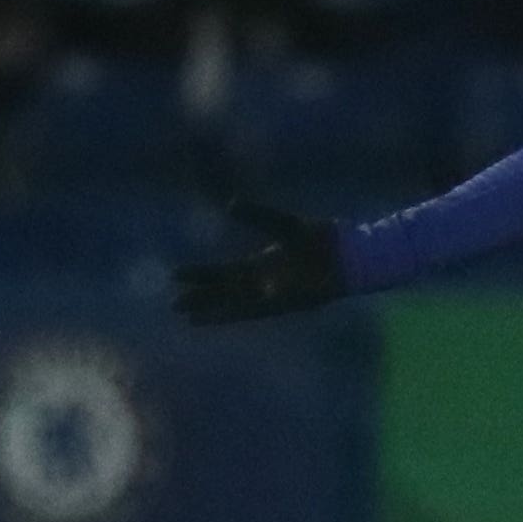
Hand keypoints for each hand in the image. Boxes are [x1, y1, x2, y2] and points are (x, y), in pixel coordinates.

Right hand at [173, 200, 347, 323]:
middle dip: (201, 299)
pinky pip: (257, 309)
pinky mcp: (286, 303)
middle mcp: (263, 284)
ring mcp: (274, 295)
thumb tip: (231, 204)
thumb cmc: (320, 238)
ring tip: (190, 318)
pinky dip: (240, 310)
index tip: (175, 275)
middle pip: (224, 293)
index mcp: (260, 265)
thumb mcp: (284, 224)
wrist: (348, 255)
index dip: (200, 275)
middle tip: (174, 305)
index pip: (223, 273)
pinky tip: (223, 315)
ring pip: (236, 305)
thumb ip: (258, 215)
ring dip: (215, 311)